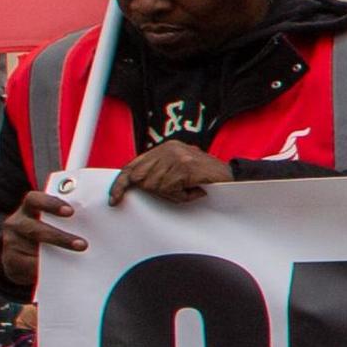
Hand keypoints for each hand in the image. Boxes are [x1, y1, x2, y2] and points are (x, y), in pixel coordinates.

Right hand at [0, 189, 84, 288]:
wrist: (20, 256)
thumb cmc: (45, 233)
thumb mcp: (52, 221)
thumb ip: (67, 218)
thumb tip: (98, 220)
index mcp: (29, 208)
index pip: (34, 200)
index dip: (51, 204)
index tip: (71, 212)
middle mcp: (16, 222)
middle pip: (35, 228)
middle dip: (60, 237)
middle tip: (83, 245)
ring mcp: (11, 241)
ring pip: (32, 248)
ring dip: (56, 254)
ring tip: (75, 259)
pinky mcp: (10, 260)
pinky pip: (28, 265)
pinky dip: (44, 267)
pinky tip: (60, 270)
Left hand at [101, 141, 233, 205]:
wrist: (233, 178)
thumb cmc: (205, 178)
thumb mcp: (177, 172)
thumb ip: (157, 173)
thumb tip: (135, 184)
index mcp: (164, 148)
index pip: (132, 165)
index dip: (120, 184)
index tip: (114, 199)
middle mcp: (168, 148)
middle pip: (141, 179)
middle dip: (156, 191)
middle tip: (178, 191)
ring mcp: (177, 156)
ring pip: (155, 186)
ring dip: (172, 194)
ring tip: (189, 190)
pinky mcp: (185, 167)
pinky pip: (169, 189)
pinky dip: (181, 196)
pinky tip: (194, 190)